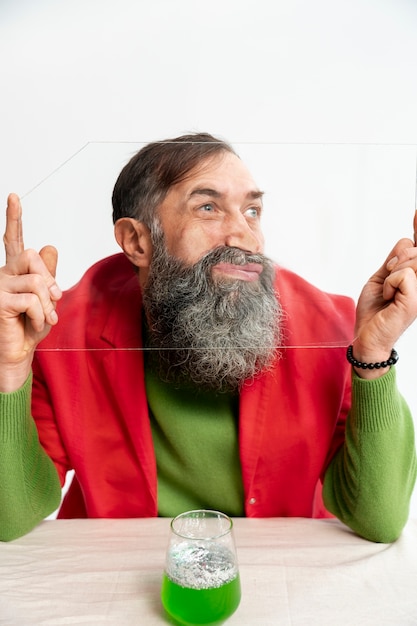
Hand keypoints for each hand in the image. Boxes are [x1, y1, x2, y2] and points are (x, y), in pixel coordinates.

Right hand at [0, 194, 61, 391]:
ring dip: (48, 304)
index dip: (14, 218)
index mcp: (15, 270)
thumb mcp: (46, 299)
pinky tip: (35, 324)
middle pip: (32, 256)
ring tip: (45, 319)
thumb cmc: (30, 326)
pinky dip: (41, 315)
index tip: (13, 196)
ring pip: (36, 281)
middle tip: (55, 300)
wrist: (20, 352)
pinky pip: (32, 300)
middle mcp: (4, 273)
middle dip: (49, 279)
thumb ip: (47, 274)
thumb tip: (49, 245)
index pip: (14, 240)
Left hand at [353, 212, 416, 378]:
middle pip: (414, 248)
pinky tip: (388, 298)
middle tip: (388, 279)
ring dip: (391, 272)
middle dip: (396, 259)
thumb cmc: (375, 311)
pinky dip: (388, 283)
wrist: (366, 335)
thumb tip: (409, 238)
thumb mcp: (383, 277)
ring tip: (388, 291)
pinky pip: (402, 274)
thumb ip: (396, 258)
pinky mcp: (416, 300)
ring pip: (410, 258)